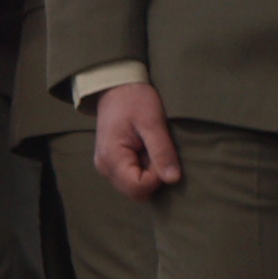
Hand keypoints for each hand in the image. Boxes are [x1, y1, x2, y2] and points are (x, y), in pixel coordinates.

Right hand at [94, 83, 181, 198]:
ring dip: (149, 173)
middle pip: (136, 192)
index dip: (157, 177)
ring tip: (150, 147)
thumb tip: (173, 179)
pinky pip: (131, 178)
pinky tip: (145, 150)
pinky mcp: (111, 164)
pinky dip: (143, 169)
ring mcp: (106, 167)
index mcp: (111, 158)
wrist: (116, 86)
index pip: (138, 187)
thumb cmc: (134, 99)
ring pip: (135, 187)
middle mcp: (104, 168)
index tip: (161, 154)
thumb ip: (162, 151)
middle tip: (156, 150)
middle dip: (153, 177)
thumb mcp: (152, 122)